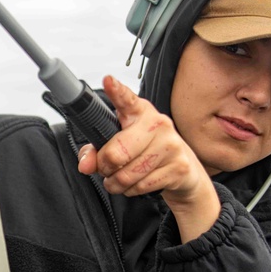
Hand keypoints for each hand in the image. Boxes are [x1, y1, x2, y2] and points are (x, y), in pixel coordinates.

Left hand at [76, 76, 220, 241]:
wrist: (184, 168)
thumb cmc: (146, 149)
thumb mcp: (122, 143)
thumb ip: (97, 150)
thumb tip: (85, 165)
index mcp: (140, 112)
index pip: (126, 100)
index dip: (116, 91)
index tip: (108, 80)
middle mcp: (158, 124)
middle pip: (118, 152)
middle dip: (104, 167)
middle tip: (105, 169)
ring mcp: (171, 145)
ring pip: (128, 174)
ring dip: (115, 183)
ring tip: (117, 180)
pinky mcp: (179, 167)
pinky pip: (142, 186)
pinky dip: (131, 191)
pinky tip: (135, 184)